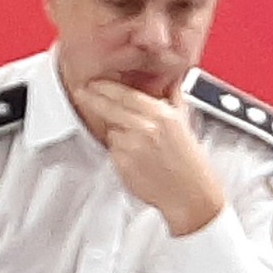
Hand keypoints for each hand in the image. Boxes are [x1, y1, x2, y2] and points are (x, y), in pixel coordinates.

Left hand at [72, 80, 224, 235]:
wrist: (190, 194)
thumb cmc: (189, 162)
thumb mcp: (185, 123)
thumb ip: (173, 98)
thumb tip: (171, 78)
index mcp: (162, 115)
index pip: (126, 95)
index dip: (106, 87)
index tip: (94, 83)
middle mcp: (146, 128)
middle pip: (109, 107)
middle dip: (92, 99)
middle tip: (82, 93)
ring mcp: (132, 146)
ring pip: (110, 130)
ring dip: (115, 131)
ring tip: (135, 143)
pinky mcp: (122, 163)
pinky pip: (112, 150)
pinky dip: (118, 150)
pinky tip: (135, 157)